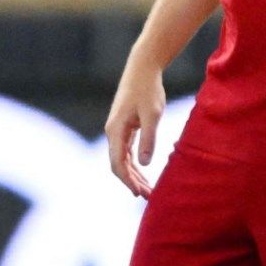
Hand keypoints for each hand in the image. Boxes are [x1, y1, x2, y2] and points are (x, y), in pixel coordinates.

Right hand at [104, 64, 166, 196]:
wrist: (143, 68)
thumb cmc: (148, 89)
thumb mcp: (152, 114)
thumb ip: (148, 138)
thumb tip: (144, 163)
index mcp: (115, 130)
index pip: (117, 163)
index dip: (127, 180)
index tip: (139, 193)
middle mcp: (113, 132)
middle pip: (119, 164)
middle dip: (132, 182)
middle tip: (149, 197)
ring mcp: (118, 129)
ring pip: (123, 159)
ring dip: (134, 175)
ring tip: (148, 190)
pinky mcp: (125, 126)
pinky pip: (127, 151)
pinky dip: (134, 163)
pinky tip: (143, 172)